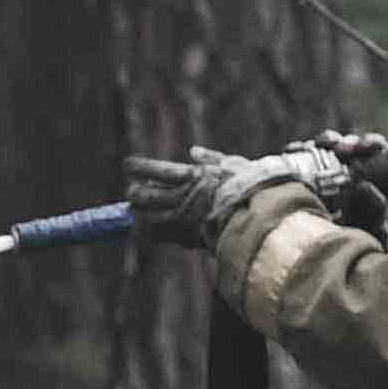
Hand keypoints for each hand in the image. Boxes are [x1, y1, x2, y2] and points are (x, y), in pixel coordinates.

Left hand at [126, 152, 269, 248]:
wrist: (259, 219)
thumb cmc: (252, 189)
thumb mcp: (234, 166)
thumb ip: (212, 158)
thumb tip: (193, 152)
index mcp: (194, 177)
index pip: (157, 170)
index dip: (140, 168)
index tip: (128, 165)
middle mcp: (184, 197)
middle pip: (148, 195)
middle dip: (136, 193)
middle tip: (131, 192)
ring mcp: (183, 219)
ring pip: (149, 216)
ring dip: (139, 213)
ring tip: (135, 211)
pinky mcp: (185, 236)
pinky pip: (159, 234)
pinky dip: (149, 231)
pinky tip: (144, 229)